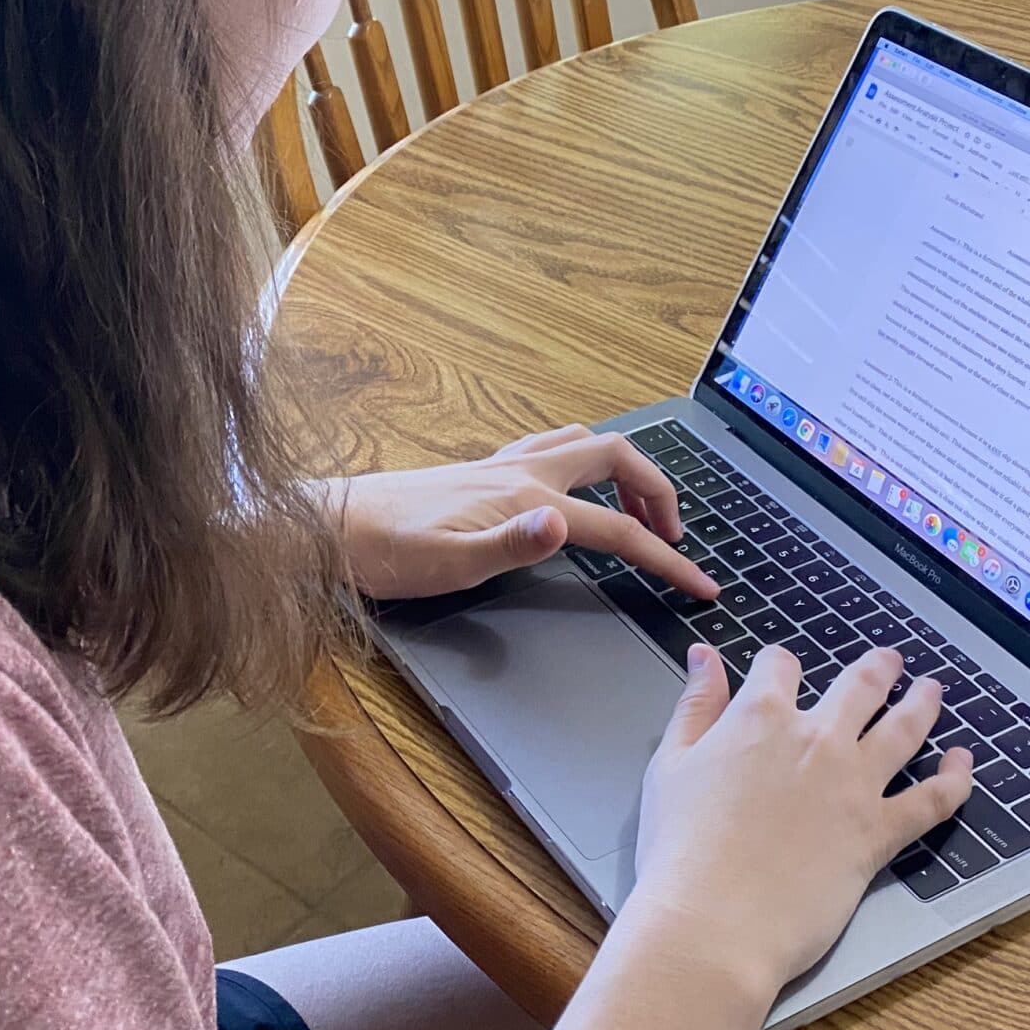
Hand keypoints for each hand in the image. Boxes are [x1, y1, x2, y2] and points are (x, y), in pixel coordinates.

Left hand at [333, 425, 715, 600]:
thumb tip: (565, 523)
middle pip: (614, 456)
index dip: (667, 557)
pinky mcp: (478, 471)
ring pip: (583, 443)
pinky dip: (581, 461)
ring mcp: (499, 465)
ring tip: (637, 507)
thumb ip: (512, 544)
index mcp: (526, 495)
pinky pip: (550, 449)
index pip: (617, 527)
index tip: (701, 585)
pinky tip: (568, 489)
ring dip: (623, 468)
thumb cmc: (385, 551)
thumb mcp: (451, 563)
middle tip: (674, 533)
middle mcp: (519, 469)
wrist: (328, 528)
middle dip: (658, 489)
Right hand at [622, 642, 972, 1029]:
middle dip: (877, 668)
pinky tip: (965, 764)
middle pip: (859, 685)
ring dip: (923, 704)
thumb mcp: (670, 765)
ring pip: (904, 729)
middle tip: (891, 660)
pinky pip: (932, 800)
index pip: (778, 666)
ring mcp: (854, 783)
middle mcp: (816, 738)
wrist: (715, 918)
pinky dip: (955, 779)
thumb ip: (694, 706)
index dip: (779, 664)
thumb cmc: (681, 848)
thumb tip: (705, 657)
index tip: (779, 670)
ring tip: (933, 690)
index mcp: (760, 717)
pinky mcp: (879, 832)